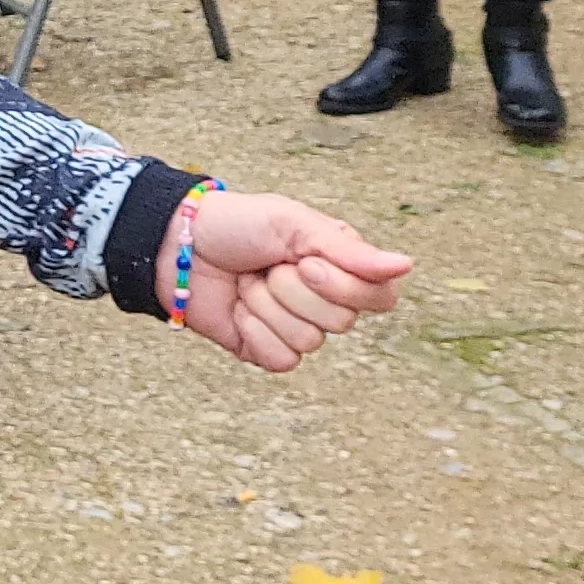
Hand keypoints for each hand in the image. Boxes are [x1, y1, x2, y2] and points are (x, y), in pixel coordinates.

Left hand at [160, 191, 413, 369]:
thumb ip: (349, 251)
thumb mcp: (293, 224)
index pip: (380, 298)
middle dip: (293, 291)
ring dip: (267, 307)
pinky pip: (281, 359)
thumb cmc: (237, 225)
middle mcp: (326, 302)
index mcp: (341, 267)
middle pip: (340, 323)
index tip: (306, 261)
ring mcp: (297, 328)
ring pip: (308, 342)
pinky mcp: (266, 350)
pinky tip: (238, 311)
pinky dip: (254, 332)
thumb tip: (406, 266)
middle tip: (267, 268)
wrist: (177, 245)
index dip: (344, 286)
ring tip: (248, 283)